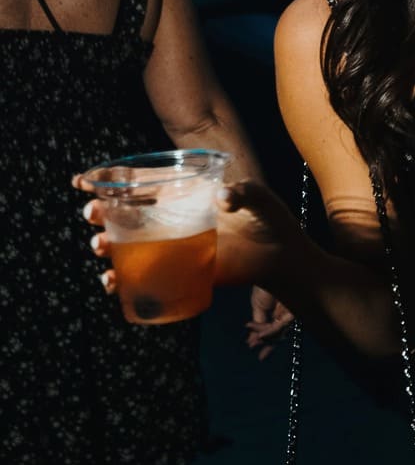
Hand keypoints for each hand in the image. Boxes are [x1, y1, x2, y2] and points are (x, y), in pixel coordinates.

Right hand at [78, 176, 297, 299]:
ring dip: (104, 246)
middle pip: (125, 213)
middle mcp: (172, 217)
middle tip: (91, 215)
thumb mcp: (259, 197)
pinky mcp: (178, 271)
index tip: (83, 182)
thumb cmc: (270, 218)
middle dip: (100, 213)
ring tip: (99, 247)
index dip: (110, 181)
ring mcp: (173, 245)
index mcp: (185, 193)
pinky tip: (112, 282)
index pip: (141, 183)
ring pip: (127, 245)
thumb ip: (243, 192)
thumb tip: (222, 198)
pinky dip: (121, 281)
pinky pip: (142, 277)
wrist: (281, 256)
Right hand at [245, 285, 294, 360]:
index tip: (252, 347)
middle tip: (258, 353)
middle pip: (279, 333)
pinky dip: (269, 332)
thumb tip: (253, 339)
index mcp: (277, 310)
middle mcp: (285, 312)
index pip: (272, 329)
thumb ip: (258, 322)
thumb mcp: (257, 305)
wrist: (266, 270)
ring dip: (265, 338)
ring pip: (279, 332)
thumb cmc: (263, 283)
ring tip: (252, 342)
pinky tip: (259, 336)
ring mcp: (290, 312)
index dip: (263, 339)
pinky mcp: (293, 311)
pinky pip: (281, 326)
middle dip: (267, 344)